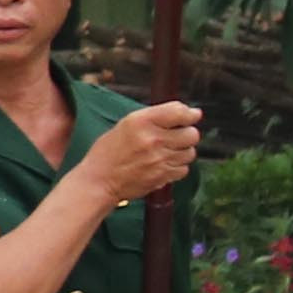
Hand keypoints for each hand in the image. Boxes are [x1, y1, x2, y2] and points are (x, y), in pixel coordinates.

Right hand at [85, 98, 202, 205]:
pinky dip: (178, 166)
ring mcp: (159, 159)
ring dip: (183, 151)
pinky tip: (165, 164)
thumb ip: (153, 118)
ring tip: (169, 151)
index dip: (190, 113)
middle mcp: (153, 139)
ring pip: (190, 152)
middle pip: (191, 134)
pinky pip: (184, 169)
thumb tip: (182, 113)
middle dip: (188, 133)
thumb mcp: (125, 124)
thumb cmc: (108, 152)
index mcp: (141, 121)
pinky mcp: (163, 176)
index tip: (193, 114)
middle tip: (179, 135)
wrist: (100, 180)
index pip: (179, 112)